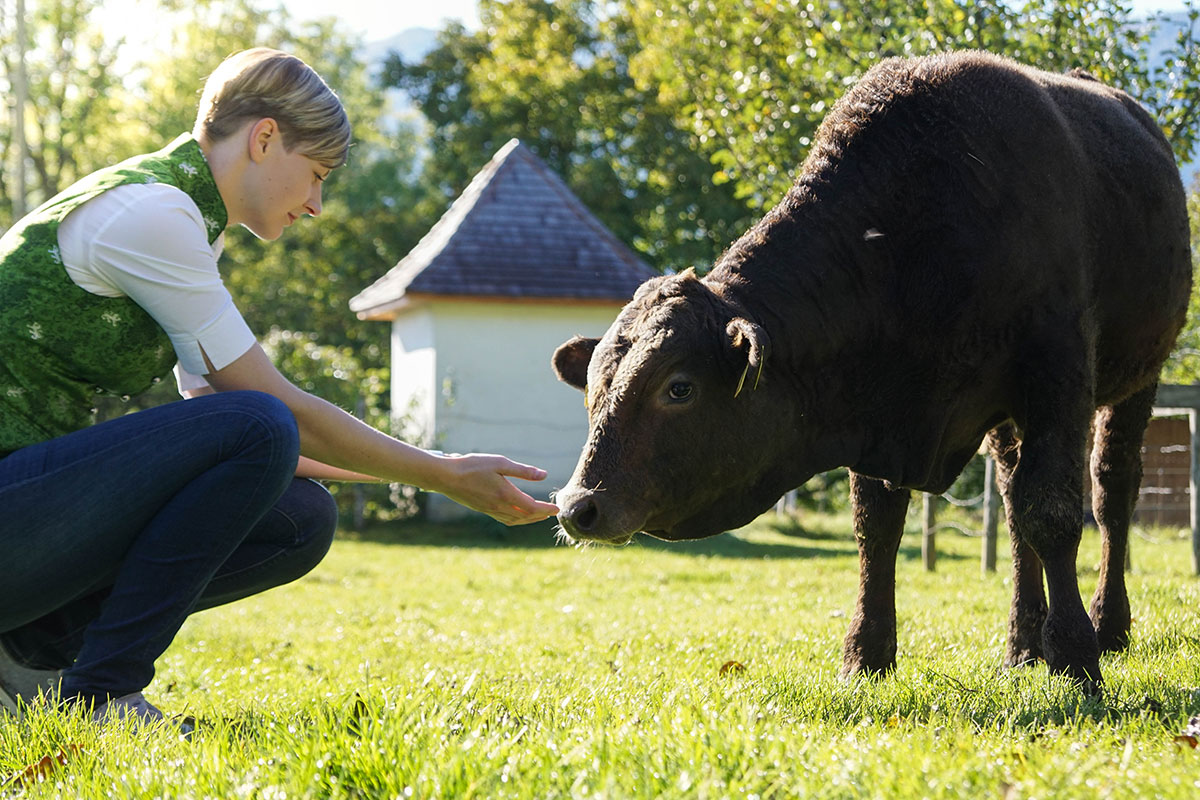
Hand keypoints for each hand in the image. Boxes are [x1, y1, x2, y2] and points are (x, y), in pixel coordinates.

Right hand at [431, 453, 559, 525]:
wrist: (446, 477)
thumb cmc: (472, 466)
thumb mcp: (500, 463)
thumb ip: (523, 471)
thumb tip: (544, 475)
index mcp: (506, 495)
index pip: (532, 507)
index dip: (546, 509)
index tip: (557, 508)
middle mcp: (499, 506)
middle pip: (526, 516)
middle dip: (540, 516)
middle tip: (551, 513)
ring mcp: (490, 510)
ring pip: (515, 520)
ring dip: (529, 519)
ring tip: (538, 516)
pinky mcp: (483, 509)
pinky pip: (504, 519)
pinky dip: (516, 519)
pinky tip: (517, 514)